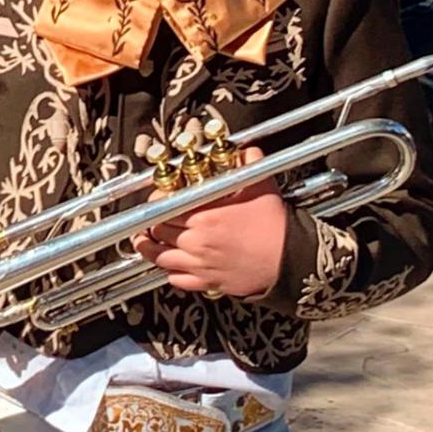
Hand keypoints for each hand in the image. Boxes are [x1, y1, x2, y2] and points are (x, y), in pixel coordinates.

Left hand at [132, 147, 286, 297]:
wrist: (289, 259)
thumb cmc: (275, 225)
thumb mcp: (261, 185)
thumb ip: (249, 162)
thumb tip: (245, 149)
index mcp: (204, 215)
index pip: (165, 206)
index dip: (155, 200)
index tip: (157, 198)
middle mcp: (197, 241)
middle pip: (158, 231)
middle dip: (150, 223)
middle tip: (148, 219)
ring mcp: (200, 264)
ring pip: (161, 257)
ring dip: (149, 249)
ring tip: (144, 242)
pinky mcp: (208, 282)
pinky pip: (177, 280)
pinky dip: (169, 272)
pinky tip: (169, 266)